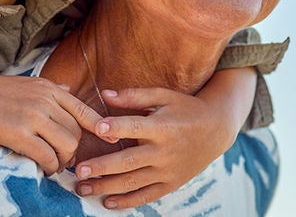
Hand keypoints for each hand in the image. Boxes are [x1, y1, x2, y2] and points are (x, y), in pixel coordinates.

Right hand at [0, 74, 102, 174]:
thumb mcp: (25, 84)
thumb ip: (49, 89)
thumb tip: (68, 89)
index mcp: (48, 88)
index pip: (84, 110)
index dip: (99, 128)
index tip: (106, 140)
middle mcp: (44, 101)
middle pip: (76, 132)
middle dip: (74, 151)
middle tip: (64, 160)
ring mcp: (33, 117)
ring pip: (66, 146)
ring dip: (63, 161)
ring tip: (54, 165)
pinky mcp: (20, 134)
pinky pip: (48, 157)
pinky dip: (50, 167)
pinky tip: (43, 169)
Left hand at [73, 77, 250, 208]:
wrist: (217, 130)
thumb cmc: (185, 108)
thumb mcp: (164, 96)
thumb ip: (134, 96)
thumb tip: (104, 94)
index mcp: (162, 126)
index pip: (136, 127)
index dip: (117, 127)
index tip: (98, 128)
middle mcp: (164, 151)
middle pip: (129, 161)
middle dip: (102, 167)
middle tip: (79, 171)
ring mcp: (168, 170)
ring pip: (134, 182)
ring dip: (107, 187)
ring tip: (83, 189)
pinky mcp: (171, 183)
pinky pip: (147, 195)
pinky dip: (128, 201)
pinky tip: (108, 202)